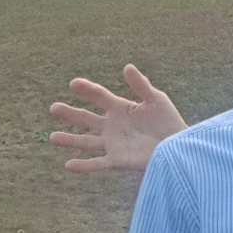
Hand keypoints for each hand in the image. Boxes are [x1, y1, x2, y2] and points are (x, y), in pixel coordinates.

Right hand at [49, 64, 187, 172]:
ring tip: (52, 137)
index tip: (74, 84)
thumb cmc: (169, 122)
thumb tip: (127, 67)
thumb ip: (141, 85)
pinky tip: (68, 165)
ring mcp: (113, 143)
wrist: (180, 147)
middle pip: (87, 118)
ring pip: (86, 142)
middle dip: (70, 114)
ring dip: (69, 140)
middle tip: (53, 108)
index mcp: (120, 108)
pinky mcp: (118, 160)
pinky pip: (98, 163)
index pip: (99, 96)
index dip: (87, 89)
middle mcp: (112, 126)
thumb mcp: (156, 99)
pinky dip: (84, 165)